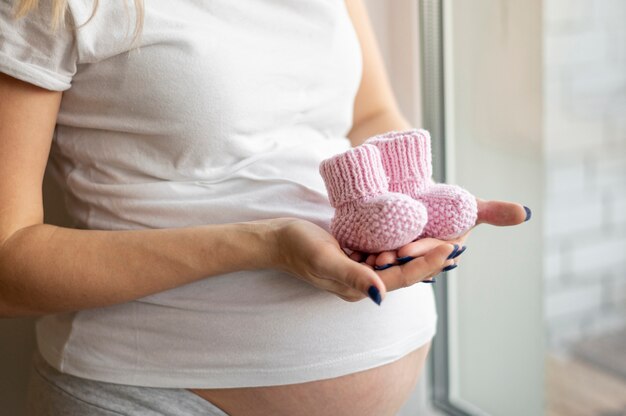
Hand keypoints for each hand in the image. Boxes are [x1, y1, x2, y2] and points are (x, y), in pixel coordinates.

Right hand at [269, 218, 457, 304]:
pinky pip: (383, 253)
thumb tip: (381, 294)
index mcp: (359, 288)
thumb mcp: (325, 259)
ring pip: (396, 263)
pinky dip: (400, 244)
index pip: (402, 278)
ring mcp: (359, 270)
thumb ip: (352, 276)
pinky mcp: (355, 257)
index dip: (427, 264)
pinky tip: (413, 232)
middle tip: (456, 242)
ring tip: (442, 236)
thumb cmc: (298, 248)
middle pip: (404, 272)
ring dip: (417, 251)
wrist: (276, 240)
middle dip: (429, 259)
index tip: (449, 248)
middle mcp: (363, 282)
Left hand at [350, 198, 530, 273]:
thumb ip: (491, 211)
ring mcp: (397, 255)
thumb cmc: (442, 203)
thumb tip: (525, 213)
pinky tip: (349, 254)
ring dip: (378, 263)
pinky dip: (361, 256)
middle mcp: (417, 257)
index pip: (430, 255)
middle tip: (383, 256)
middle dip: (396, 261)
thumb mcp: (465, 206)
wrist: (408, 191)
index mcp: (438, 252)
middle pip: (407, 261)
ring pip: (388, 261)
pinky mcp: (376, 250)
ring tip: (366, 257)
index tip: (407, 249)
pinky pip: (369, 256)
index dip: (421, 253)